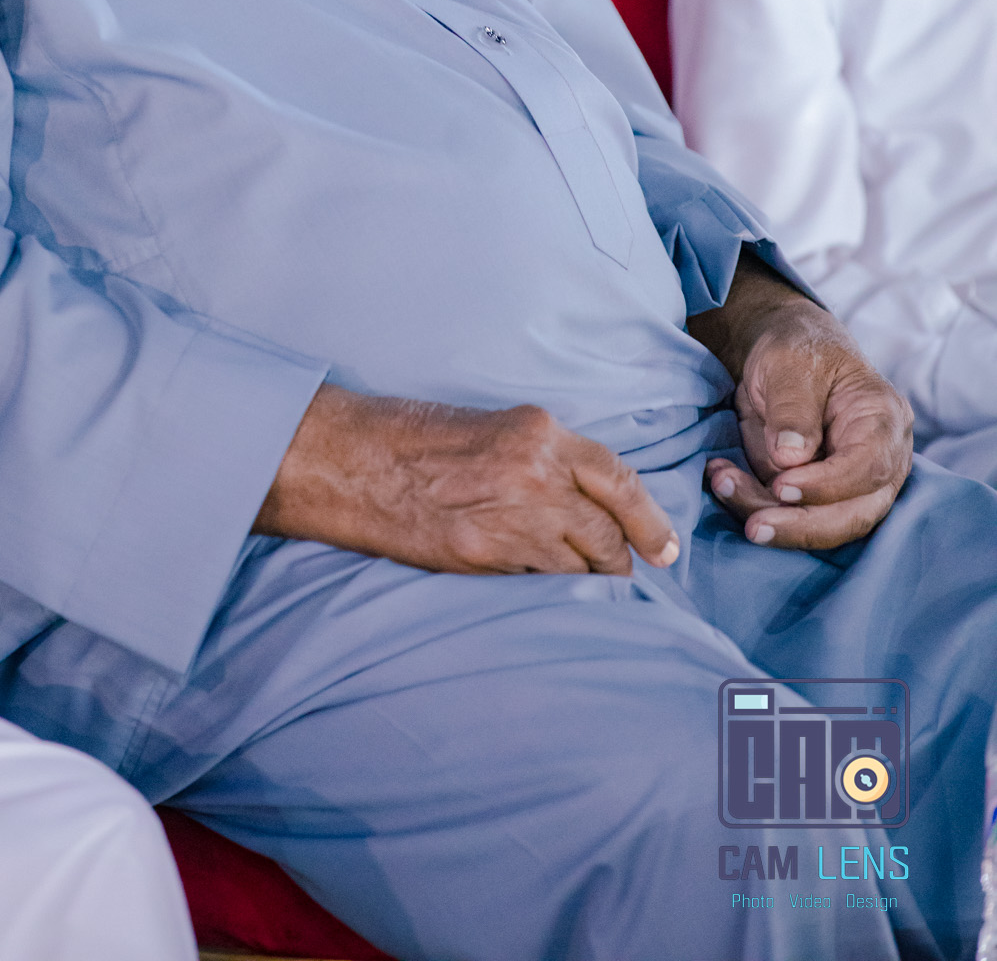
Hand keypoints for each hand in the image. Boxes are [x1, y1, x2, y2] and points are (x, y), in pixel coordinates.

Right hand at [254, 383, 680, 575]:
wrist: (355, 460)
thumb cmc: (414, 439)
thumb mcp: (492, 429)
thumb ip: (542, 459)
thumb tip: (582, 501)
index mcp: (541, 433)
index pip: (619, 479)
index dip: (649, 521)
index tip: (664, 550)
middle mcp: (537, 473)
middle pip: (605, 534)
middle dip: (616, 562)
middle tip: (616, 575)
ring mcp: (513, 518)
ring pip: (576, 568)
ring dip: (579, 582)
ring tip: (570, 587)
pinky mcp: (485, 557)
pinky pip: (535, 585)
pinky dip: (539, 590)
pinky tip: (530, 589)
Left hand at [690, 254, 912, 548]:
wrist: (784, 355)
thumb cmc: (797, 349)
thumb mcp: (789, 362)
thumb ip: (793, 407)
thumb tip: (791, 459)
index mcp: (883, 418)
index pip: (869, 467)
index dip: (827, 486)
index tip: (781, 487)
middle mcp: (880, 459)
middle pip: (855, 514)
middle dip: (801, 526)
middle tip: (754, 527)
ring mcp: (853, 483)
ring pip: (824, 525)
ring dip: (770, 517)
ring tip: (722, 483)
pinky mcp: (820, 496)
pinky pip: (794, 516)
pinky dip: (756, 506)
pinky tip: (724, 481)